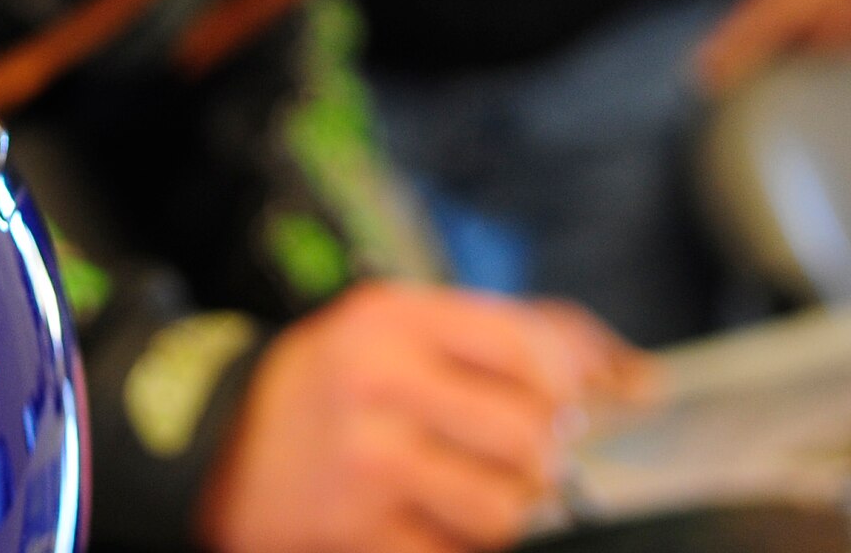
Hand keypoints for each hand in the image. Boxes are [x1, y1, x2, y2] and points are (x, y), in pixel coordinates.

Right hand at [194, 283, 656, 552]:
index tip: (581, 406)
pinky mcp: (357, 534)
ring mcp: (366, 464)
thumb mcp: (400, 327)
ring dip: (511, 512)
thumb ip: (508, 334)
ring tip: (485, 494)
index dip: (574, 385)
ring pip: (504, 508)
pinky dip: (464, 545)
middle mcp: (379, 384)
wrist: (217, 446)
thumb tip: (633, 376)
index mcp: (393, 319)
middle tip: (536, 460)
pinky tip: (437, 521)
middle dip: (548, 459)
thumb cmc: (331, 384)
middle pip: (529, 434)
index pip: (528, 346)